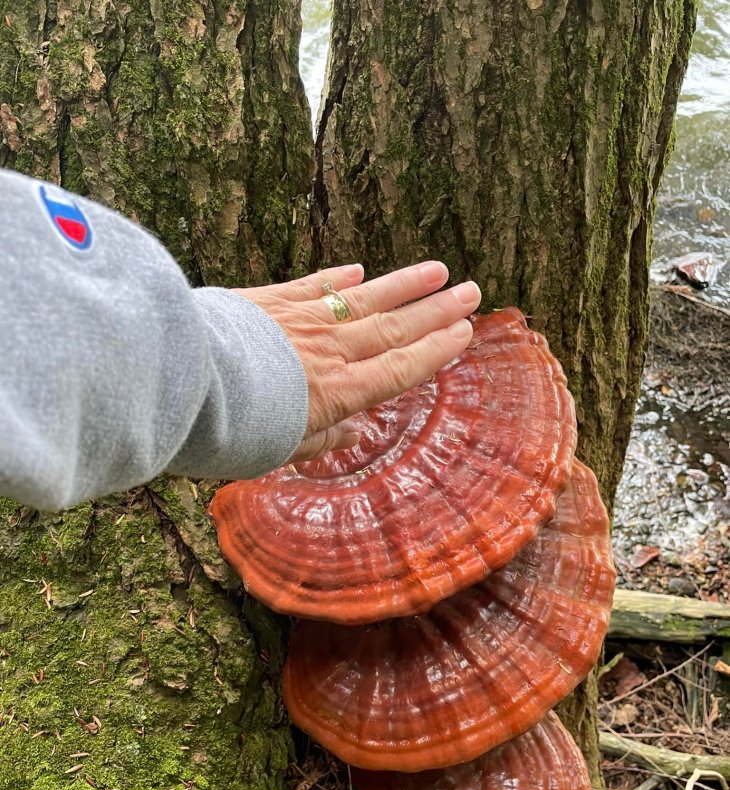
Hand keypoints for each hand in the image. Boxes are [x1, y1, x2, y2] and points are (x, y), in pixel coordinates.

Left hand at [234, 261, 480, 461]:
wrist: (185, 381)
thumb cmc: (232, 427)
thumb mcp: (282, 449)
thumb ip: (321, 439)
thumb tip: (354, 432)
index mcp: (337, 393)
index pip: (398, 368)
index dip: (435, 351)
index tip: (463, 333)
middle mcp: (329, 352)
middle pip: (393, 329)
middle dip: (436, 311)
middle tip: (470, 292)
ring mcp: (302, 321)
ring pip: (364, 299)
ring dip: (403, 284)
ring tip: (437, 269)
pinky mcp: (269, 301)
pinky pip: (313, 285)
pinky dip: (338, 278)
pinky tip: (358, 270)